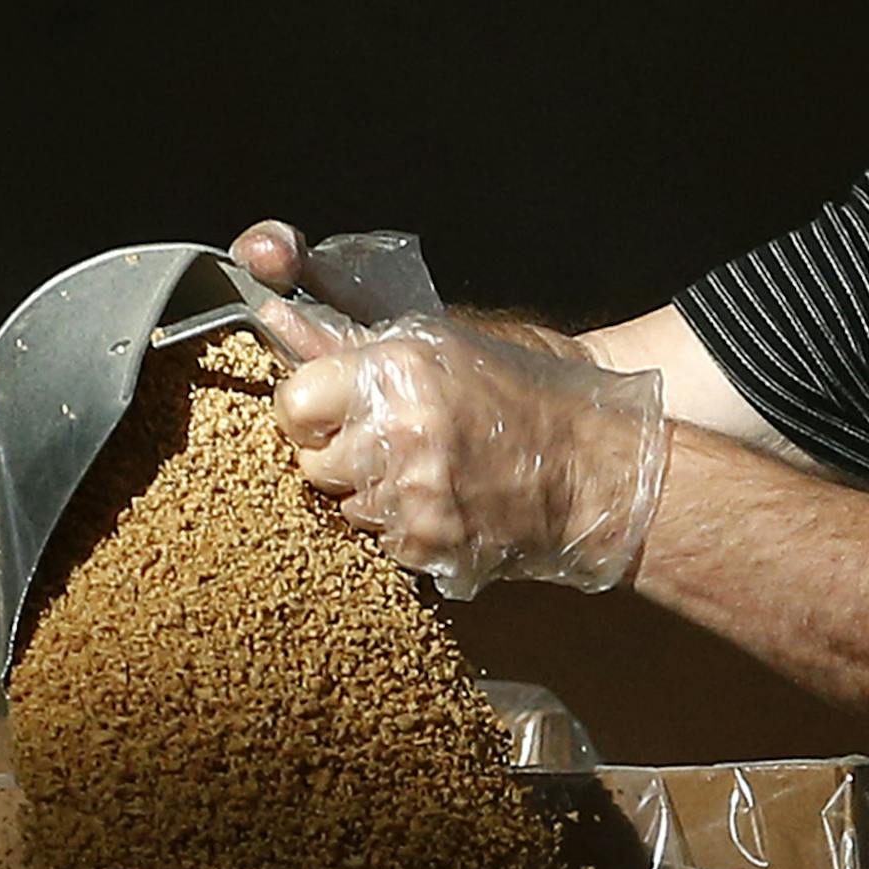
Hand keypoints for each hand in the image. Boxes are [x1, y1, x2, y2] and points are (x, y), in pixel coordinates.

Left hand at [273, 315, 669, 599]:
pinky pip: (377, 540)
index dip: (312, 406)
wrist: (595, 472)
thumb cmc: (524, 396)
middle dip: (339, 450)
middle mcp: (399, 437)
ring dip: (369, 490)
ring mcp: (411, 500)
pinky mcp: (424, 549)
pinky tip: (444, 498)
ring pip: (342, 503)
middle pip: (310, 460)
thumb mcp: (441, 346)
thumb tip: (273, 319)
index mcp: (398, 374)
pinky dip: (400, 524)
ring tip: (426, 467)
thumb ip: (348, 340)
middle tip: (390, 437)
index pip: (293, 401)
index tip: (336, 406)